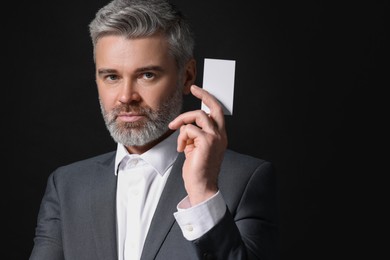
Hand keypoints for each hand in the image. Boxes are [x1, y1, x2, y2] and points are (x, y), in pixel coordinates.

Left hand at [169, 85, 227, 205]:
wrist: (201, 186)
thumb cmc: (197, 169)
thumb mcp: (195, 147)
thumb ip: (194, 134)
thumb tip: (186, 125)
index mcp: (219, 136)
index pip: (217, 112)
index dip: (208, 99)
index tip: (198, 91)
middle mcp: (220, 134)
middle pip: (213, 107)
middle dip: (204, 94)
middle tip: (193, 89)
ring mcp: (215, 137)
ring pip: (197, 116)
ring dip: (183, 122)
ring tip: (178, 134)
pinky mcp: (206, 142)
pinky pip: (188, 129)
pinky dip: (181, 138)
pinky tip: (181, 149)